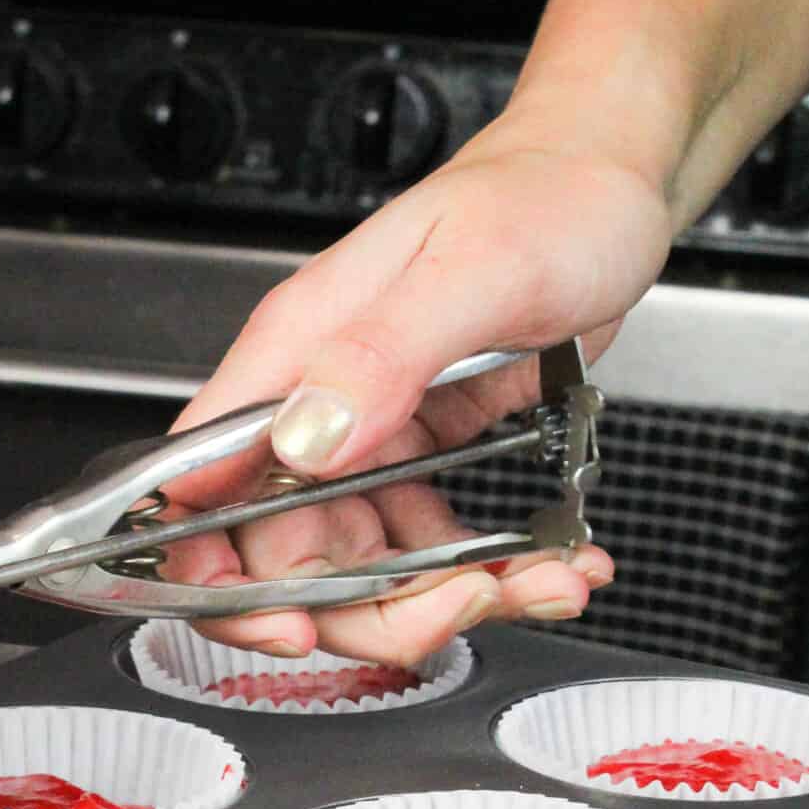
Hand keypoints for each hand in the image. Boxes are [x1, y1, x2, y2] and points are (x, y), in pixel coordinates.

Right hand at [160, 128, 673, 665]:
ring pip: (360, 569)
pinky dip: (487, 572)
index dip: (219, 575)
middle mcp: (315, 403)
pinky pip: (425, 547)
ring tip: (536, 580)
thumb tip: (305, 436)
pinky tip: (548, 561)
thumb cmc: (542, 199)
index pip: (200, 485)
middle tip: (463, 601)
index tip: (289, 623)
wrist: (609, 185)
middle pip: (283, 557)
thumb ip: (381, 353)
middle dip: (370, 608)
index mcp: (294, 354)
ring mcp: (367, 435)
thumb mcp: (475, 270)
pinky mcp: (418, 454)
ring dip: (446, 598)